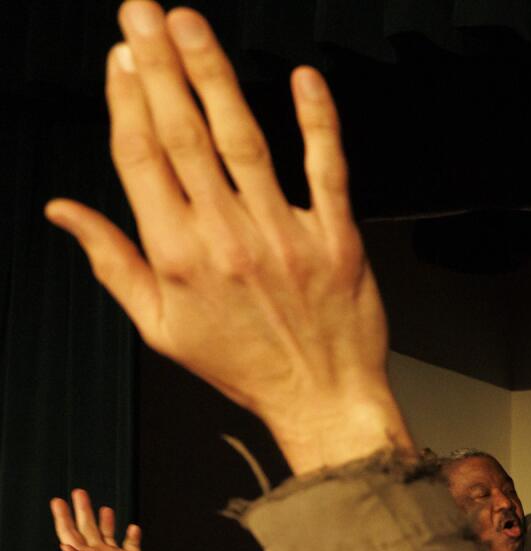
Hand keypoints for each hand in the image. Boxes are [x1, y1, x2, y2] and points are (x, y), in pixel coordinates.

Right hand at [46, 5, 407, 474]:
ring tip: (192, 26)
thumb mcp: (161, 327)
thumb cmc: (245, 366)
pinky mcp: (338, 238)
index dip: (127, 101)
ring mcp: (285, 235)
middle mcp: (228, 239)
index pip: (142, 160)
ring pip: (244, 140)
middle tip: (142, 12)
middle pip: (184, 135)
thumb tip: (62, 211)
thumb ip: (113, 261)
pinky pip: (326, 168)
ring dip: (216, 76)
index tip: (120, 57)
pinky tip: (303, 78)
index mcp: (178, 257)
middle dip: (159, 66)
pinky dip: (316, 121)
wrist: (326, 403)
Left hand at [51, 490, 148, 550]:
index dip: (62, 517)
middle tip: (79, 493)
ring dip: (105, 519)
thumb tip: (65, 547)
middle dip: (82, 510)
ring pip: (108, 532)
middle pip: (87, 526)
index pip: (70, 533)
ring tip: (104, 507)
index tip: (57, 502)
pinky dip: (133, 534)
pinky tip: (132, 527)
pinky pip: (132, 544)